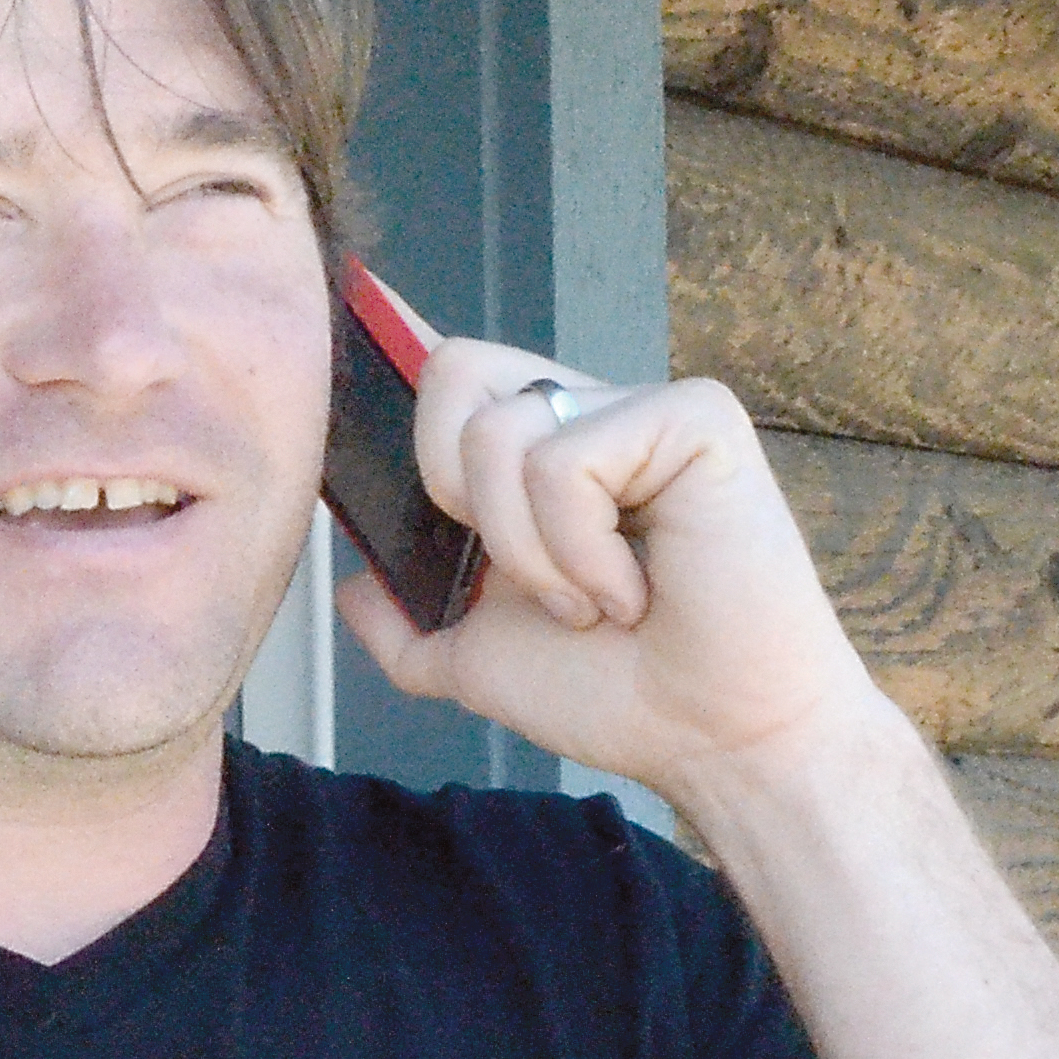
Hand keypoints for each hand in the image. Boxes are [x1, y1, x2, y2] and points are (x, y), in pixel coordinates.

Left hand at [336, 339, 892, 808]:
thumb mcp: (477, 661)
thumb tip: (348, 586)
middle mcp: (591, 414)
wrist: (710, 743)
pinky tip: (635, 591)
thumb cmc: (618, 696)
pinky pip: (566, 463)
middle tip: (520, 573)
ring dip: (529, 555)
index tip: (368, 315)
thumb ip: (407, 625)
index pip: (453, 373)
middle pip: (454, 371)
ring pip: (499, 435)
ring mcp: (645, 409)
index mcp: (541, 452)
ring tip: (594, 602)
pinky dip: (580, 552)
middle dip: (452, 491)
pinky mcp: (696, 419)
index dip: (398, 348)